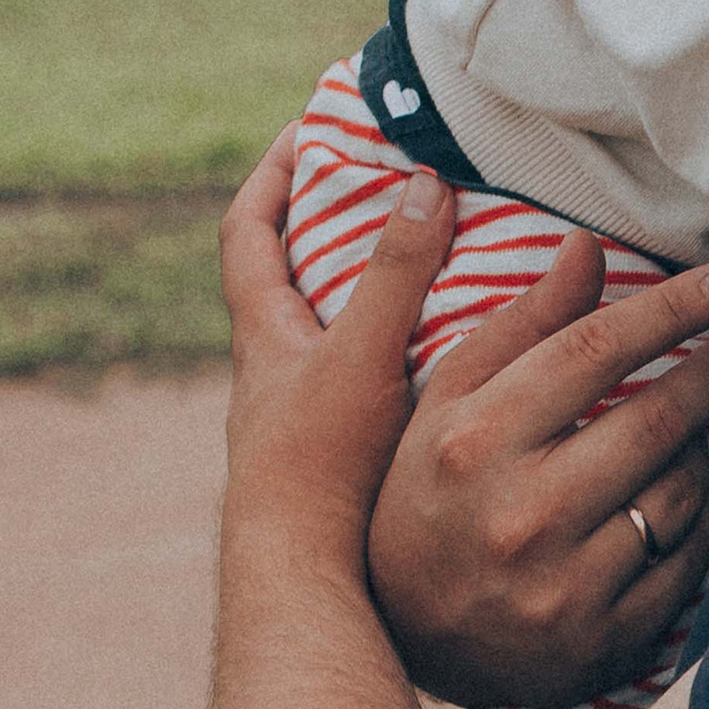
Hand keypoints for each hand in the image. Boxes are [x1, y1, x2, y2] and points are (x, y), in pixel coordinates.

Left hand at [218, 129, 454, 568]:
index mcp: (264, 335)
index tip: (307, 130)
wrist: (303, 578)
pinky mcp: (339, 456)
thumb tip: (423, 185)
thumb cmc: (320, 465)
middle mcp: (276, 371)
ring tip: (447, 263)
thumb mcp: (361, 354)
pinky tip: (459, 359)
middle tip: (394, 188)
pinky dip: (406, 353)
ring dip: (379, 294)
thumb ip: (395, 274)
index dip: (273, 177)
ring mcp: (305, 417)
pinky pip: (370, 378)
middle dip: (336, 227)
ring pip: (335, 332)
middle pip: (292, 276)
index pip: (249, 233)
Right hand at [365, 229, 708, 708]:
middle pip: (658, 420)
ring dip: (701, 449)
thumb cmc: (431, 492)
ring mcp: (564, 588)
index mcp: (476, 444)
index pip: (597, 350)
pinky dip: (701, 519)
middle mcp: (521, 517)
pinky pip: (691, 559)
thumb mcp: (448, 401)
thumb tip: (588, 246)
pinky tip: (680, 500)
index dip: (672, 307)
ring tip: (684, 435)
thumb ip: (523, 323)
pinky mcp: (602, 643)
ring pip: (684, 490)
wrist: (402, 639)